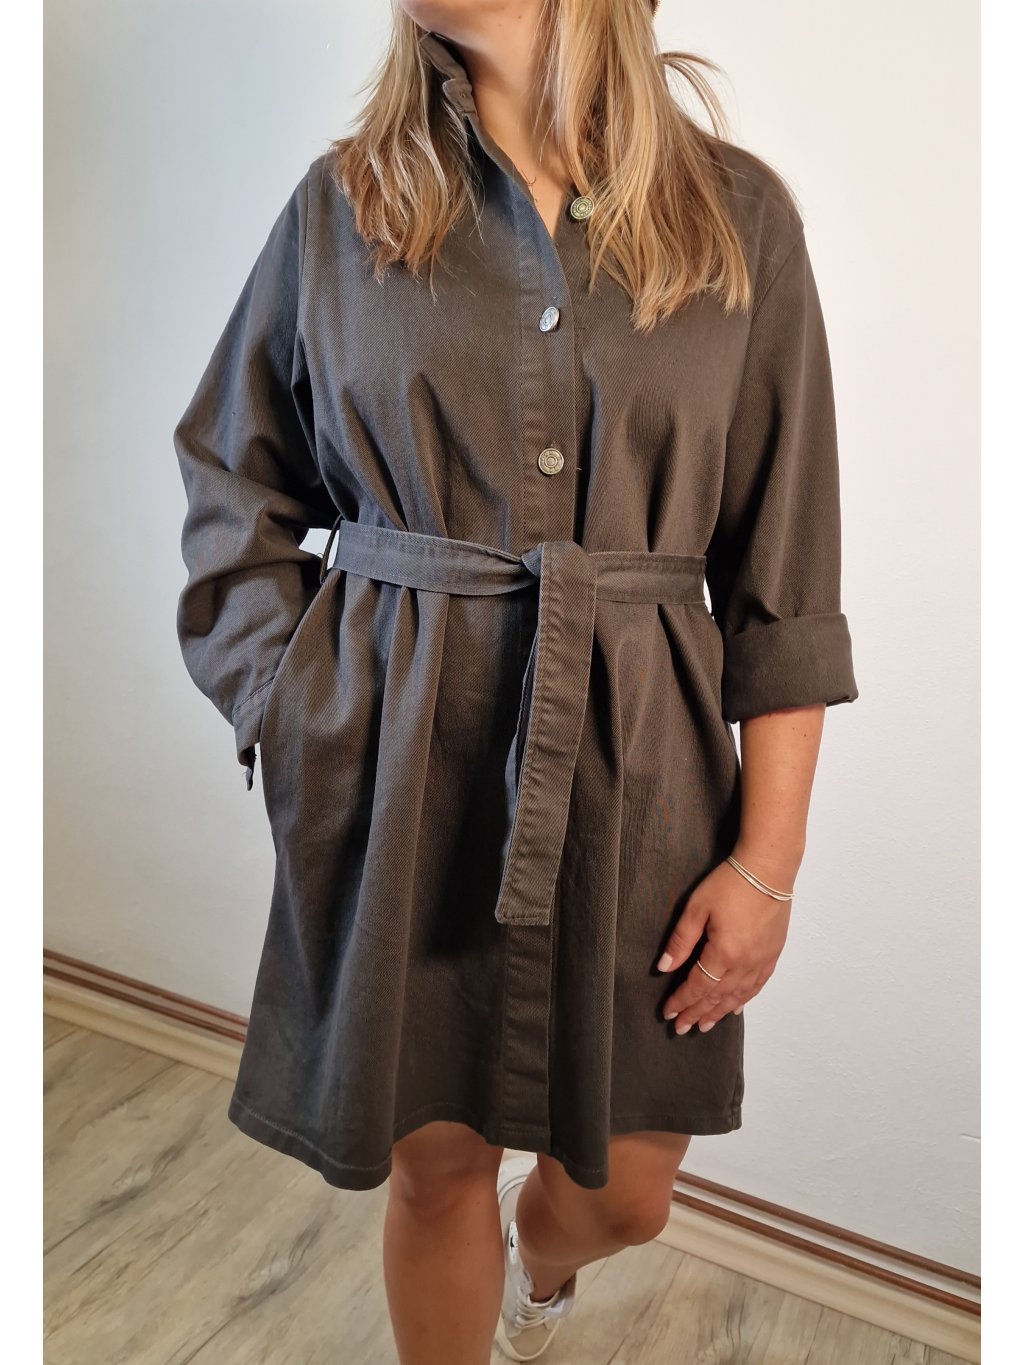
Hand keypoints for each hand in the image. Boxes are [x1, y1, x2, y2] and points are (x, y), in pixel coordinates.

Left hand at [656, 856, 792, 1033]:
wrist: (768, 868)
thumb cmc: (730, 882)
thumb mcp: (697, 907)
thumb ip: (681, 940)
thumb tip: (665, 967)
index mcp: (724, 953)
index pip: (698, 987)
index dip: (681, 1001)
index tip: (668, 1013)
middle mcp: (745, 963)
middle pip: (717, 997)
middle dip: (696, 1013)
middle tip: (681, 1028)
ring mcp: (762, 960)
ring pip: (738, 996)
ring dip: (719, 1012)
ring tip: (704, 1025)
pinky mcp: (773, 953)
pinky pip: (757, 985)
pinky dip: (744, 999)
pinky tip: (735, 1007)